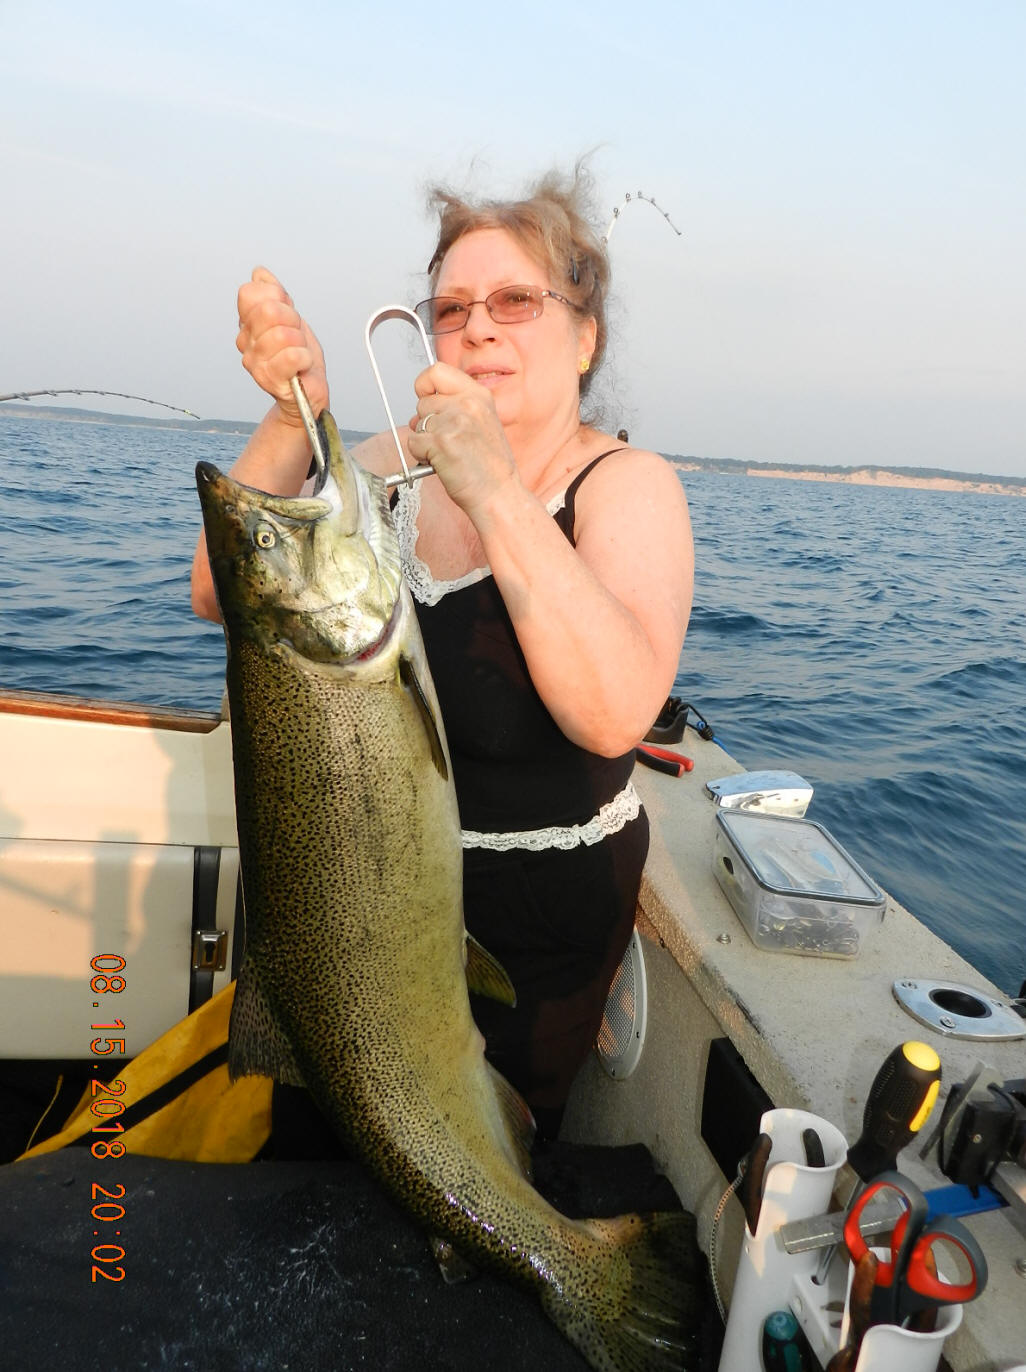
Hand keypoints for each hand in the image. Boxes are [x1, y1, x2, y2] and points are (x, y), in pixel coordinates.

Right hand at [236, 267, 327, 426]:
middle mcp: (246, 342)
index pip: (250, 293)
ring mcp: (254, 361)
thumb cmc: (300, 358)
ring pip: (283, 334)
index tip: (287, 313)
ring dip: (300, 342)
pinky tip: (302, 365)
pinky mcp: (268, 379)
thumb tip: (259, 273)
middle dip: (292, 319)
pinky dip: (305, 358)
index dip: (276, 297)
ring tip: (300, 353)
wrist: (308, 392)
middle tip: (297, 336)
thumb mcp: (291, 319)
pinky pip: (292, 356)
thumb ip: (275, 296)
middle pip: (268, 310)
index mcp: (248, 324)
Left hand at [407, 362, 517, 515]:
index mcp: (480, 396)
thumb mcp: (482, 424)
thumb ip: (456, 408)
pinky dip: (422, 456)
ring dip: (425, 441)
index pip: (437, 371)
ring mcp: (455, 422)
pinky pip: (414, 443)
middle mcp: (468, 404)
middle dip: (427, 422)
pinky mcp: (442, 443)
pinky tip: (443, 463)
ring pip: (417, 423)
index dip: (425, 385)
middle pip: (423, 401)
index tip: (427, 399)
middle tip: (446, 440)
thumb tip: (421, 407)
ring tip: (448, 454)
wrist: (499, 495)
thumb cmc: (490, 467)